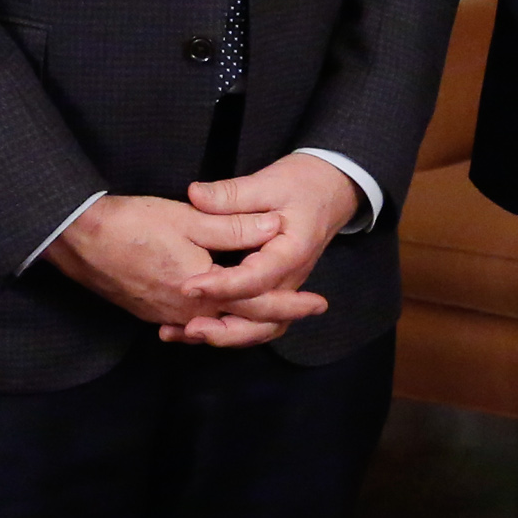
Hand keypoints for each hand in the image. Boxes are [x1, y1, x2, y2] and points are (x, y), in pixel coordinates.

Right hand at [46, 189, 317, 339]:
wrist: (78, 239)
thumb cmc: (132, 224)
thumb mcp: (189, 218)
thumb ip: (233, 227)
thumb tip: (273, 225)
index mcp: (202, 291)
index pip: (258, 304)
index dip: (291, 303)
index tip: (318, 302)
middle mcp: (186, 312)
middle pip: (240, 324)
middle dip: (275, 316)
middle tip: (305, 308)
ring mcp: (164, 315)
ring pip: (215, 326)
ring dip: (243, 320)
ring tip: (268, 309)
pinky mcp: (148, 311)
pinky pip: (189, 323)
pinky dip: (211, 321)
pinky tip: (217, 313)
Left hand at [167, 153, 364, 347]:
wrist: (329, 191)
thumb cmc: (301, 184)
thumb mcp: (268, 182)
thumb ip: (231, 194)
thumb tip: (195, 196)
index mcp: (293, 251)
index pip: (257, 278)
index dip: (222, 286)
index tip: (188, 287)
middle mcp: (292, 278)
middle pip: (264, 318)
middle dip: (225, 328)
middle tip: (188, 329)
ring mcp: (286, 288)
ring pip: (261, 327)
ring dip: (226, 336)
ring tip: (188, 334)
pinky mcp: (275, 291)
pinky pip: (257, 321)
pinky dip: (230, 330)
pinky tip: (196, 330)